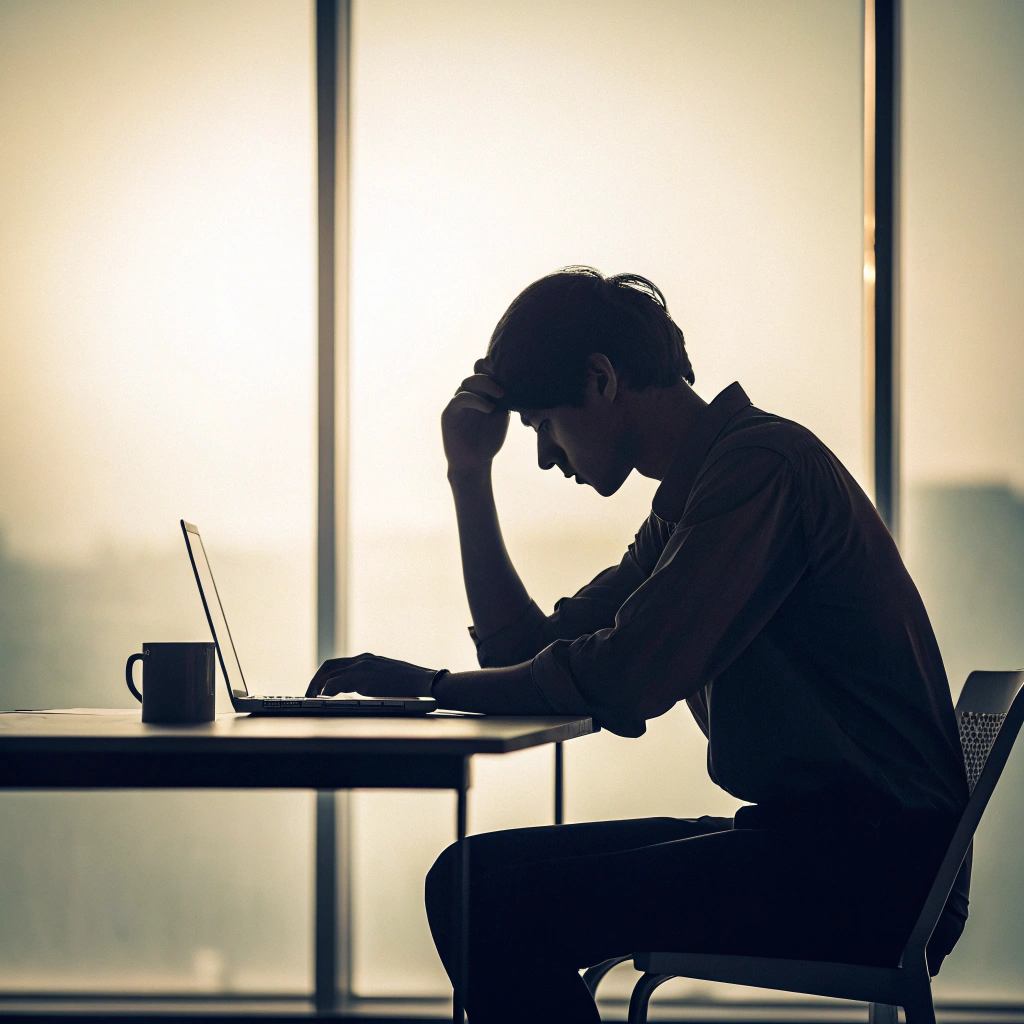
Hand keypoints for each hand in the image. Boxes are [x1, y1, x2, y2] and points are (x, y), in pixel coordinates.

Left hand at [306, 653, 440, 697]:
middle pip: (330, 665)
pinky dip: (327, 689)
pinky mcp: (365, 678)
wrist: (426, 682)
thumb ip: (375, 680)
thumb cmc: (411, 684)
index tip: (318, 687)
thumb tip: (367, 690)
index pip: (339, 663)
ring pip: (331, 672)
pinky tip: (323, 697)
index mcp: (368, 659)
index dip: (325, 675)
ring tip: (311, 698)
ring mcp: (364, 666)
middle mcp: (363, 659)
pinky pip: (338, 682)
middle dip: (315, 679)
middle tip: (309, 695)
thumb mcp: (388, 678)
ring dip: (317, 685)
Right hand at [441, 364, 508, 475]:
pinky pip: (460, 398)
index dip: (494, 372)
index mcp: (480, 395)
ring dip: (484, 385)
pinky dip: (475, 400)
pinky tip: (489, 408)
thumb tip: (513, 385)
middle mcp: (468, 396)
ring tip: (500, 396)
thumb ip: (503, 401)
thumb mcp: (501, 418)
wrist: (474, 463)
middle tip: (504, 389)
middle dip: (490, 378)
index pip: (484, 375)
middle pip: (475, 375)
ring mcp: (457, 403)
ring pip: (467, 384)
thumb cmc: (488, 441)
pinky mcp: (449, 413)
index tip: (510, 378)